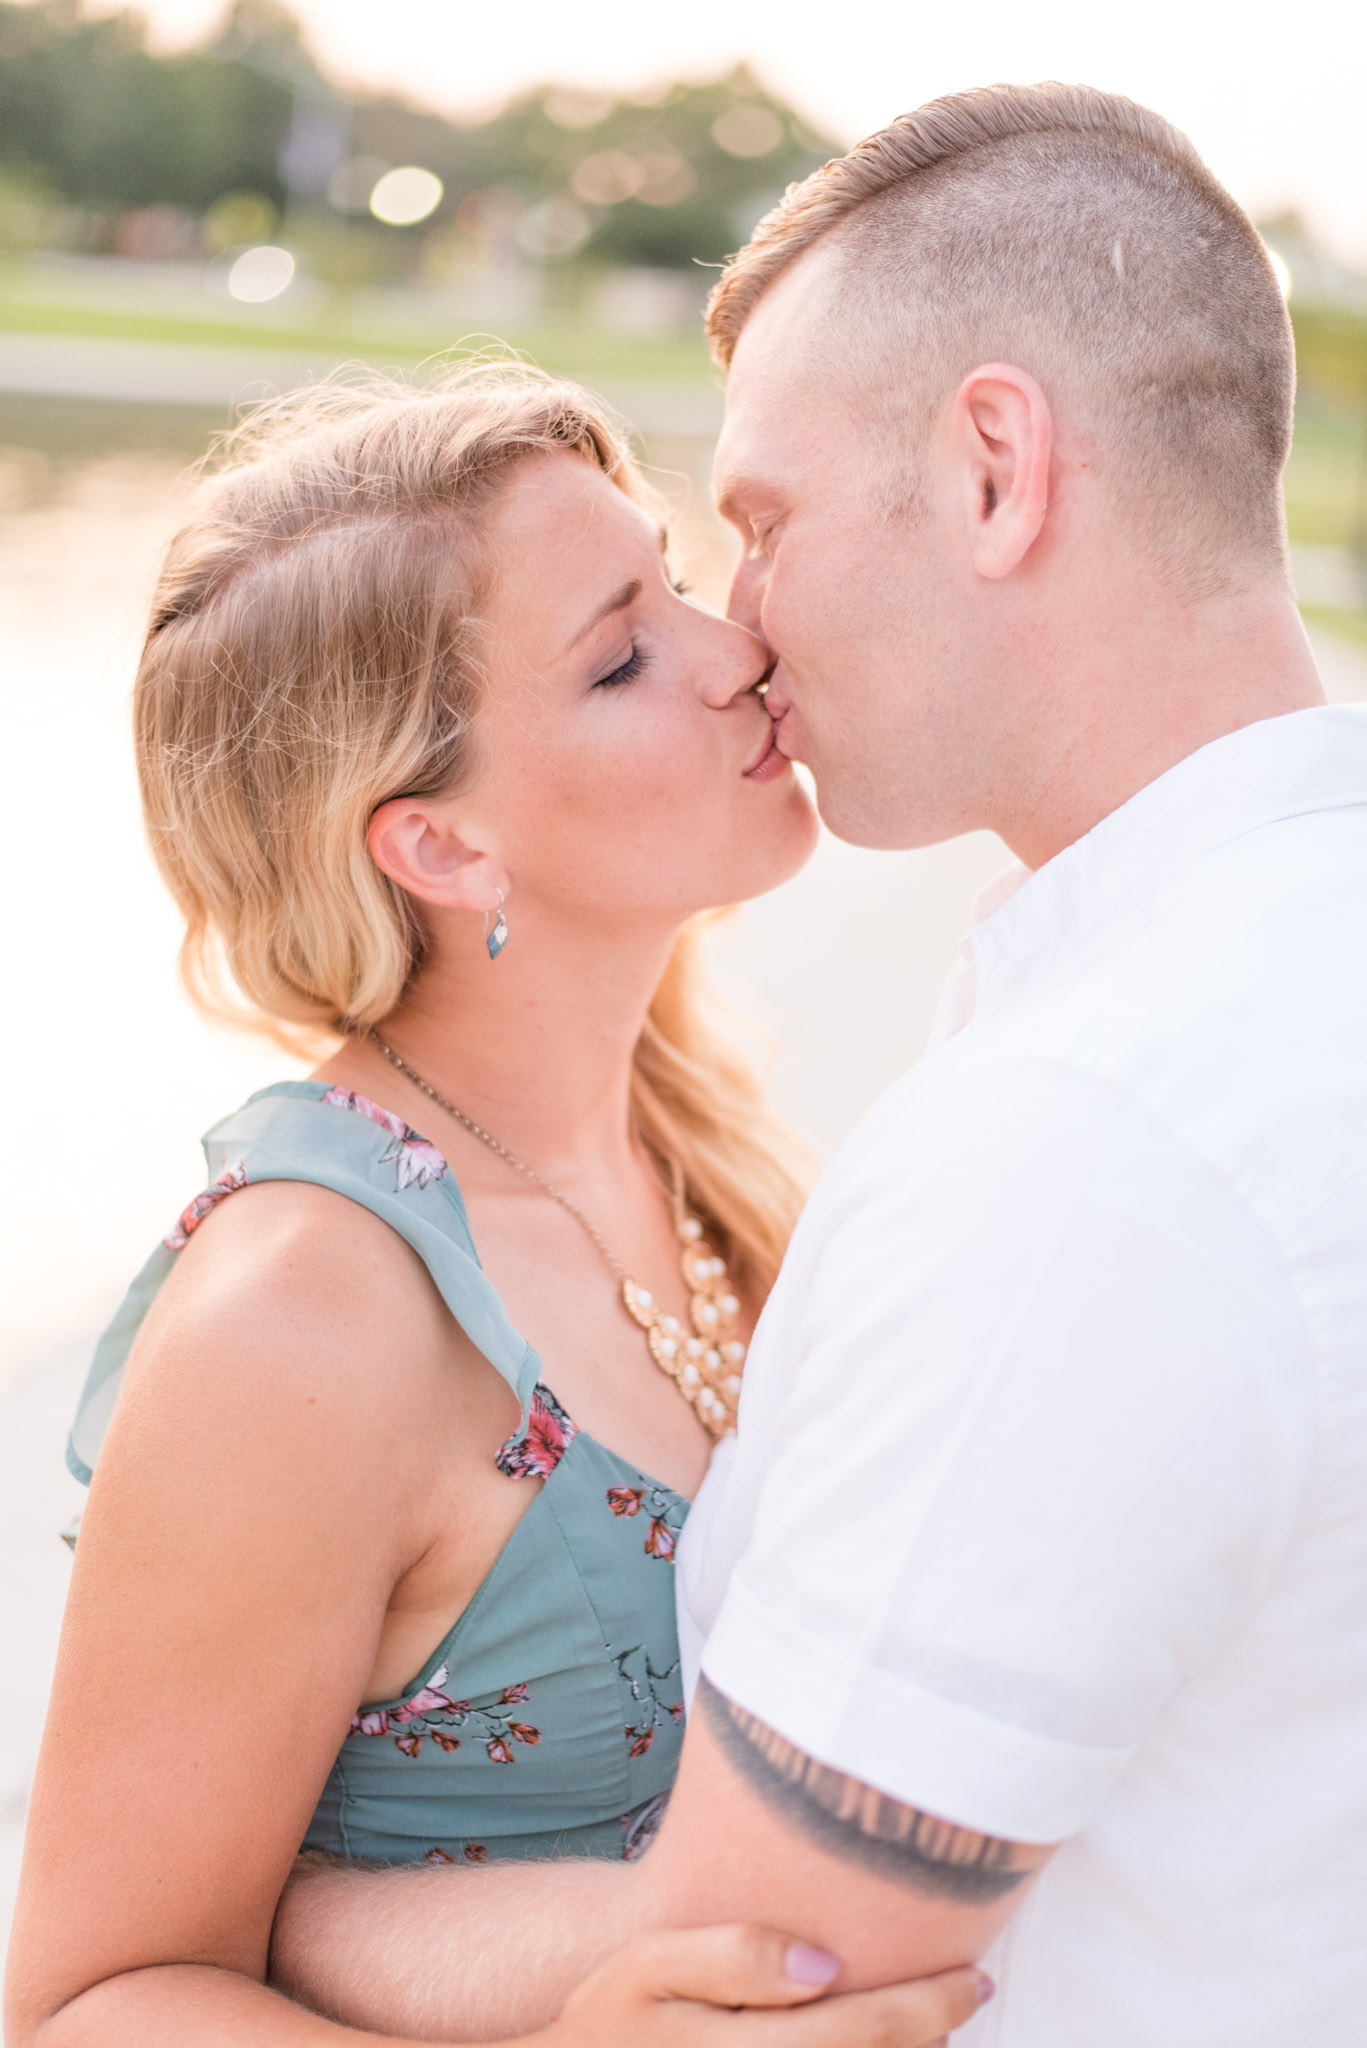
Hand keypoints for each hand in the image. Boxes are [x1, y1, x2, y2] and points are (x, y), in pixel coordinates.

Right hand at [541, 1924, 991, 2045]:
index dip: (928, 2006)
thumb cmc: (613, 2013)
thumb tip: (826, 1961)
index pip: (863, 2031)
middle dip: (933, 2033)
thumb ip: (734, 1955)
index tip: (974, 1976)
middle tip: (964, 1988)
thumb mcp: (649, 1964)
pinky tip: (881, 2043)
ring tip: (927, 2020)